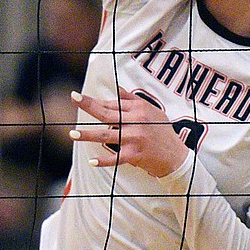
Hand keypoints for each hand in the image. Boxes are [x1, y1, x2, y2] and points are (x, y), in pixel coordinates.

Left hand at [69, 87, 188, 177]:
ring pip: (106, 135)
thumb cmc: (163, 131)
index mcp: (139, 109)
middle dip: (88, 105)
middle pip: (107, 113)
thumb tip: (117, 88)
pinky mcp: (134, 155)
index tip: (80, 97)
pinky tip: (91, 161)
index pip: (113, 103)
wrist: (177, 157)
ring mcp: (134, 139)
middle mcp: (135, 122)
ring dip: (88, 135)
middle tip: (74, 98)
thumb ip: (133, 100)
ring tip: (73, 134)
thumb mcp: (152, 111)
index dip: (96, 101)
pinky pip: (115, 158)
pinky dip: (103, 160)